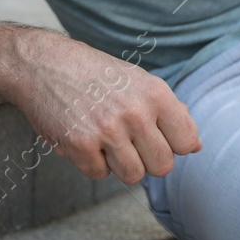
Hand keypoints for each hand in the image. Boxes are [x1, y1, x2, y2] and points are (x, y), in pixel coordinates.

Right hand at [2, 30, 200, 184]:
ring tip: (109, 140)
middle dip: (149, 160)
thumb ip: (170, 112)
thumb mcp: (140, 81)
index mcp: (156, 93)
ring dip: (121, 164)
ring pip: (133, 175)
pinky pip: (99, 174)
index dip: (174, 145)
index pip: (187, 142)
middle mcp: (135, 112)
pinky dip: (92, 163)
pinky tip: (85, 138)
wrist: (45, 64)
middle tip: (131, 142)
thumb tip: (194, 146)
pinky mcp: (79, 145)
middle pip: (162, 166)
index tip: (158, 136)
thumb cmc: (98, 75)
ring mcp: (107, 130)